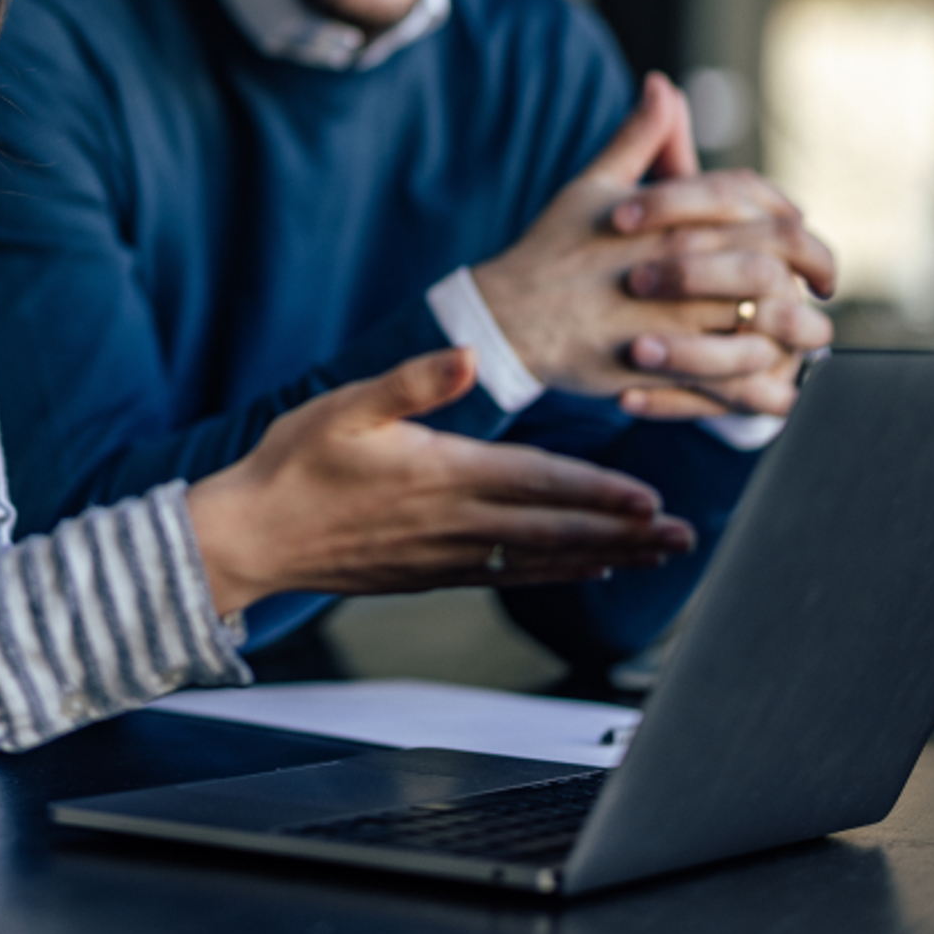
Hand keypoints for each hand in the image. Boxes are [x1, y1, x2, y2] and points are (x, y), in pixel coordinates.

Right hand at [186, 349, 695, 615]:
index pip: (538, 485)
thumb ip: (410, 381)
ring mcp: (445, 557)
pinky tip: (585, 570)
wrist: (250, 536)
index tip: (651, 499)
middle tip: (683, 538)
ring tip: (657, 556)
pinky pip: (509, 577)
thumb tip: (464, 356)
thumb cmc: (293, 463)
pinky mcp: (431, 575)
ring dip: (604, 557)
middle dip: (624, 534)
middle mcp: (454, 524)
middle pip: (556, 532)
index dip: (597, 495)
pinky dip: (555, 575)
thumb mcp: (344, 405)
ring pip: (541, 560)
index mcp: (441, 475)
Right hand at [471, 73, 835, 419]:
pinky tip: (772, 380)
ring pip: (768, 320)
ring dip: (799, 330)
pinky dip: (764, 382)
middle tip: (824, 286)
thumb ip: (639, 137)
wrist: (509, 317)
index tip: (803, 230)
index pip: (757, 201)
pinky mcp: (668, 368)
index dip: (790, 214)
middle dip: (815, 270)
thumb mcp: (594, 185)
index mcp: (674, 216)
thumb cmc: (552, 249)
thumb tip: (662, 85)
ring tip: (809, 337)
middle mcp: (684, 263)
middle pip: (778, 258)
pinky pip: (736, 380)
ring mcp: (678, 317)